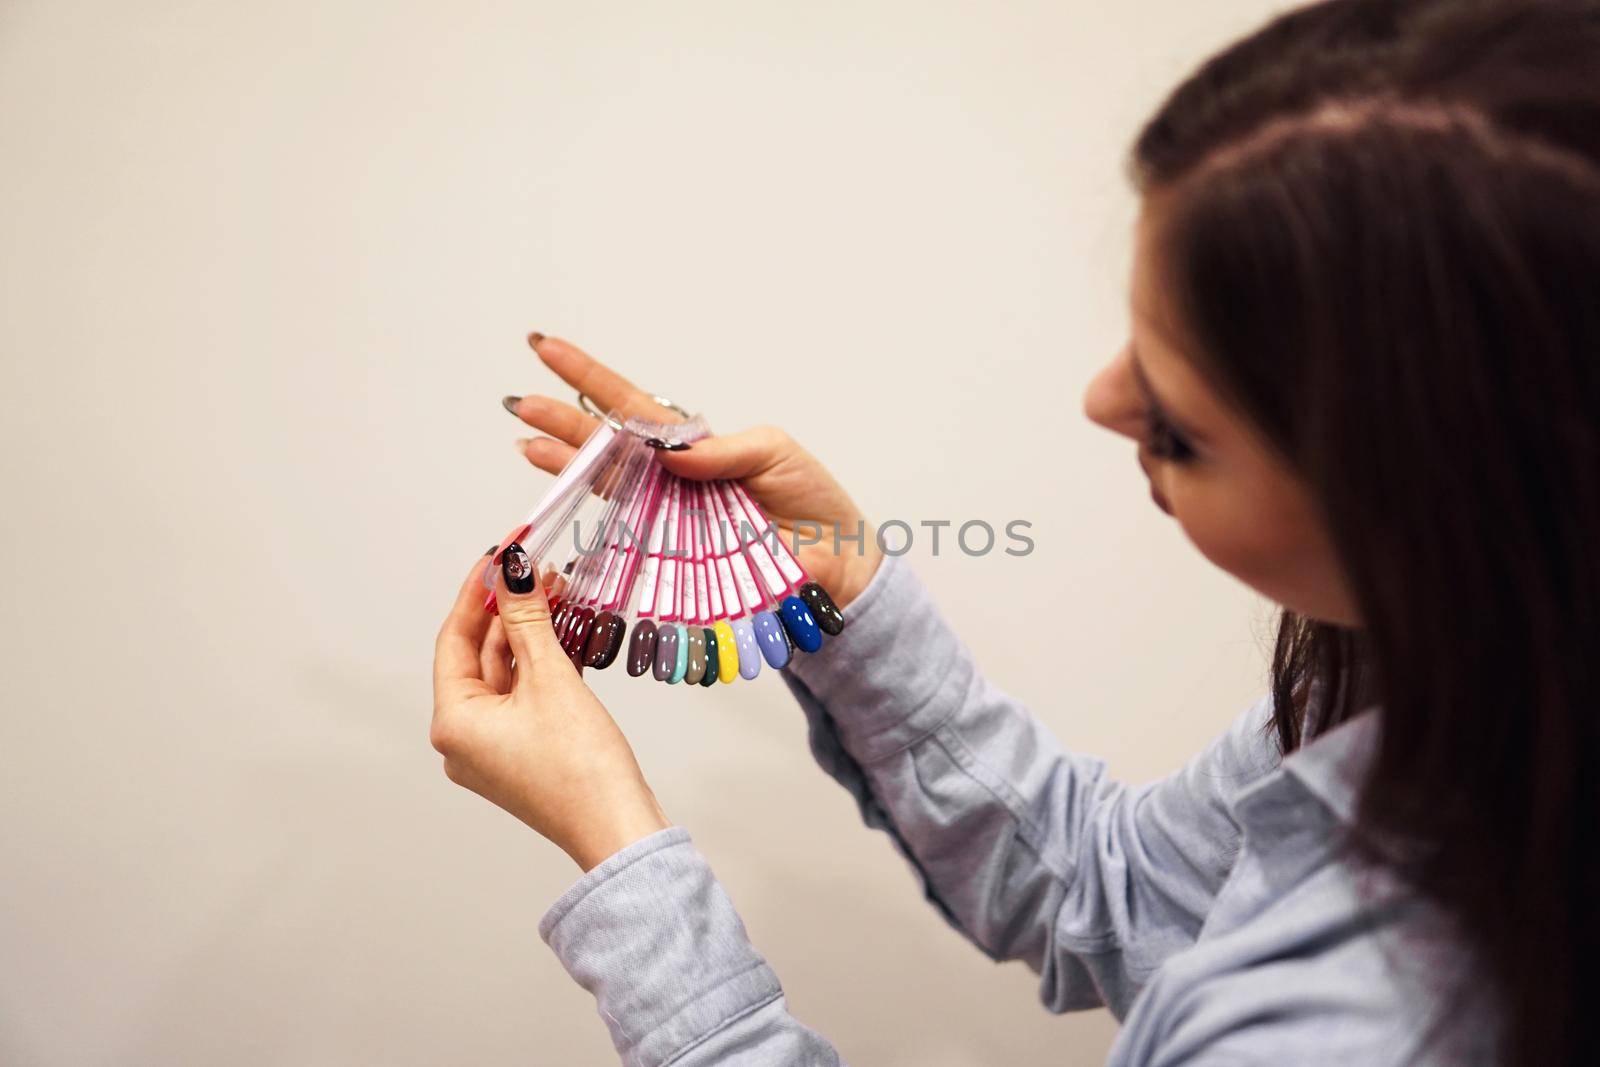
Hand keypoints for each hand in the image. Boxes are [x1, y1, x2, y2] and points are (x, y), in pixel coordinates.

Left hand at [431, 548, 669, 870]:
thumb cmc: (581, 766)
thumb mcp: (551, 679)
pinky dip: (543, 664)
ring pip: (507, 674)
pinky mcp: (525, 754)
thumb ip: (528, 620)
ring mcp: (495, 749)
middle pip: (480, 655)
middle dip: (511, 609)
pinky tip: (566, 630)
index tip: (500, 552)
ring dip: (531, 633)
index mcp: (453, 723)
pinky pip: (526, 696)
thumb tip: (514, 570)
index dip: (478, 591)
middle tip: (537, 565)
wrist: (620, 829)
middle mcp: (464, 739)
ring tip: (558, 589)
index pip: (455, 639)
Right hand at [505, 334, 883, 609]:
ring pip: (606, 483)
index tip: (547, 348)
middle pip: (606, 443)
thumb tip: (670, 452)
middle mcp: (670, 479)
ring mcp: (668, 516)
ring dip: (565, 463)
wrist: (836, 561)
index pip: (633, 406)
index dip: (590, 378)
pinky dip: (597, 514)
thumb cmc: (812, 502)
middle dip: (563, 421)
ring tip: (526, 442)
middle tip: (519, 401)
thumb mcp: (775, 454)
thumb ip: (723, 450)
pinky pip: (627, 530)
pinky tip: (564, 493)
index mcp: (693, 446)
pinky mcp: (674, 555)